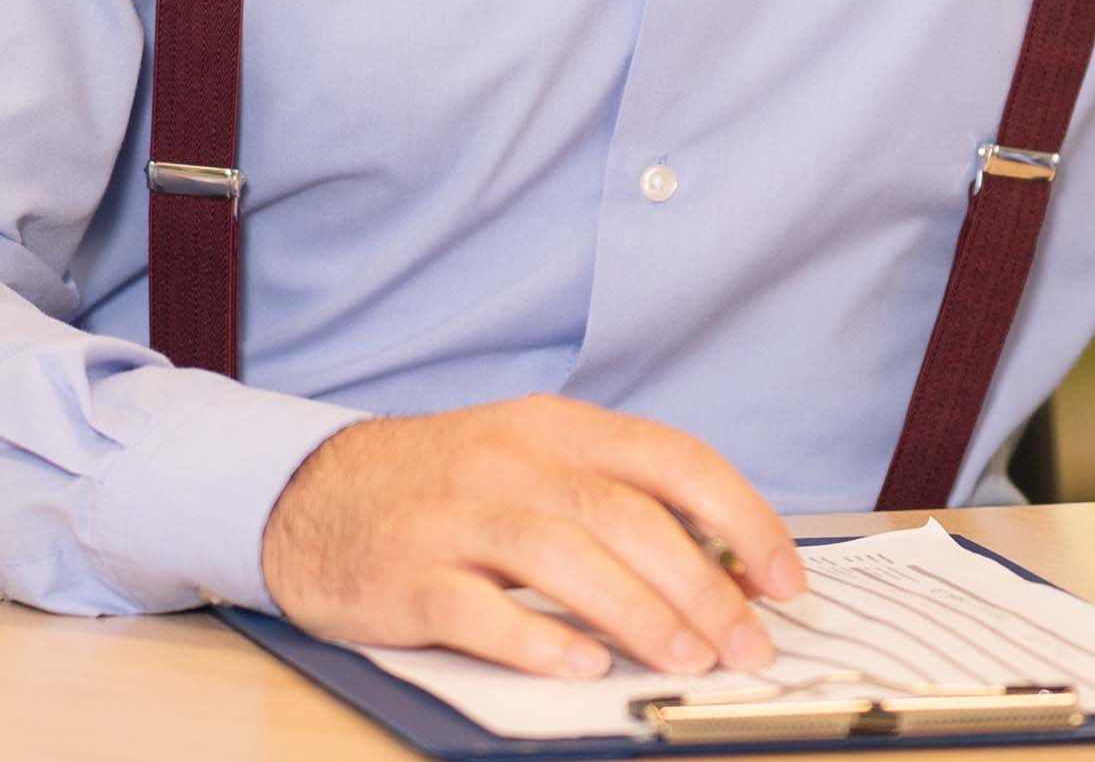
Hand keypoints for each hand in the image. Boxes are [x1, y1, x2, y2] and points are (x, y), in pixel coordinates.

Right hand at [256, 393, 808, 677]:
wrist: (309, 495)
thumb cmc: (446, 489)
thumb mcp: (533, 466)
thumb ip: (620, 502)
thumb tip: (728, 570)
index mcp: (556, 429)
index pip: (671, 460)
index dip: (740, 519)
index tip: (785, 580)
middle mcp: (510, 462)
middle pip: (625, 516)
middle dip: (702, 586)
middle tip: (747, 646)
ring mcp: (455, 518)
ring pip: (562, 557)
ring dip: (637, 614)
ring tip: (687, 660)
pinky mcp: (407, 574)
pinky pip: (477, 610)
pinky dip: (535, 640)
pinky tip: (581, 666)